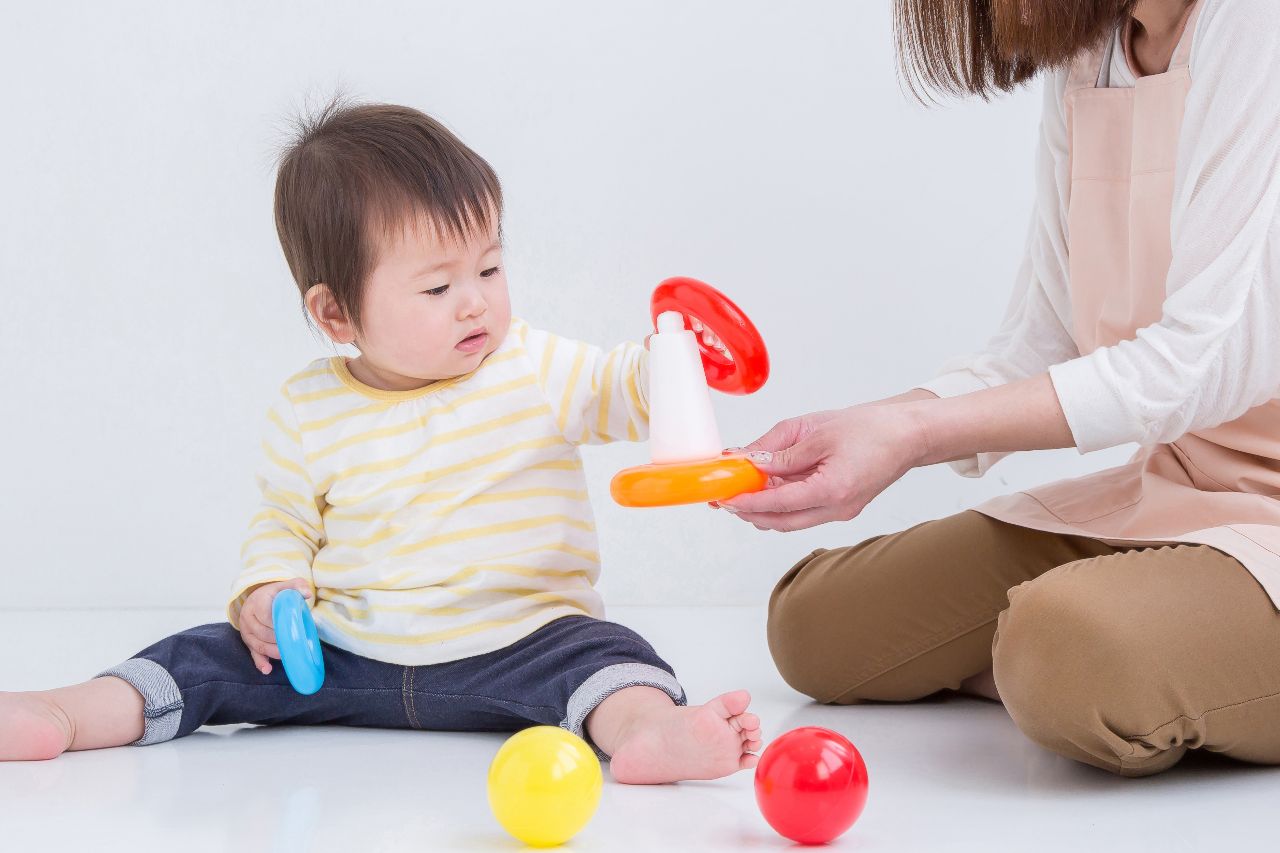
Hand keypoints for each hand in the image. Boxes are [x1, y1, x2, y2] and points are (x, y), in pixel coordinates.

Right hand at [239, 579, 313, 674]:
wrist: (257, 598)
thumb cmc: (274, 594)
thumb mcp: (284, 586)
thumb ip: (297, 585)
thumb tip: (307, 594)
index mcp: (256, 603)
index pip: (266, 616)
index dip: (278, 623)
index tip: (292, 628)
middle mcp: (247, 618)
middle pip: (263, 633)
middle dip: (279, 639)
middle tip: (295, 643)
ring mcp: (246, 632)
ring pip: (259, 645)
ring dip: (274, 652)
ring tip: (289, 655)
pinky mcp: (248, 642)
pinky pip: (253, 653)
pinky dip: (260, 662)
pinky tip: (268, 670)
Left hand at [719, 404, 927, 531]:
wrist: (908, 434)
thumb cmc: (871, 428)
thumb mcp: (815, 431)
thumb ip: (780, 450)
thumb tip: (749, 462)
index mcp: (833, 489)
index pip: (778, 505)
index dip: (747, 502)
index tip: (724, 498)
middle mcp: (837, 508)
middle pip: (781, 522)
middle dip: (750, 513)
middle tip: (725, 498)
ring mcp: (841, 511)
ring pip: (792, 520)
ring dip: (765, 509)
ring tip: (743, 490)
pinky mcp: (842, 506)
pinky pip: (805, 511)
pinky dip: (783, 503)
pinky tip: (769, 486)